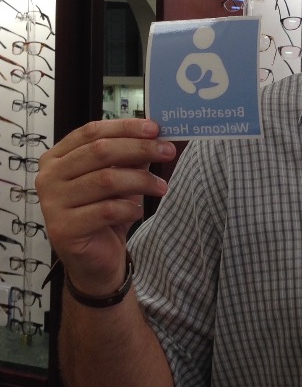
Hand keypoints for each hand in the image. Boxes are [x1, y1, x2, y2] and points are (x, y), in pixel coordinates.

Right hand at [36, 119, 175, 295]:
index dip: (125, 127)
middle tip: (168, 152)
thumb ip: (131, 154)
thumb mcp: (120, 177)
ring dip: (141, 180)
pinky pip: (105, 210)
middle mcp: (49, 176)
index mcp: (58, 157)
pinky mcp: (63, 228)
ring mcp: (52, 203)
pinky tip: (137, 211)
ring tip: (162, 187)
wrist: (94, 259)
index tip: (155, 128)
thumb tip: (158, 132)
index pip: (91, 131)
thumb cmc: (105, 211)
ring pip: (105, 179)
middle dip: (139, 148)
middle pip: (100, 151)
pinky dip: (129, 208)